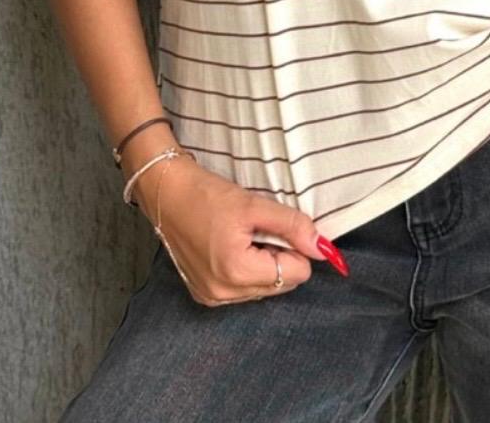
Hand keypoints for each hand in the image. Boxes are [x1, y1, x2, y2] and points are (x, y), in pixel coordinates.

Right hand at [132, 153, 347, 305]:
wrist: (166, 193)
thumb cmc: (206, 195)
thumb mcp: (254, 204)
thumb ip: (292, 226)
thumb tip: (322, 248)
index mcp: (237, 272)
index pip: (296, 273)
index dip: (296, 247)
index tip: (280, 225)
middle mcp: (223, 294)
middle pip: (281, 284)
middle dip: (279, 256)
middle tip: (258, 228)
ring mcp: (211, 297)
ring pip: (264, 288)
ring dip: (263, 263)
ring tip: (242, 235)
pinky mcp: (204, 295)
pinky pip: (243, 289)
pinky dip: (246, 269)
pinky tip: (231, 246)